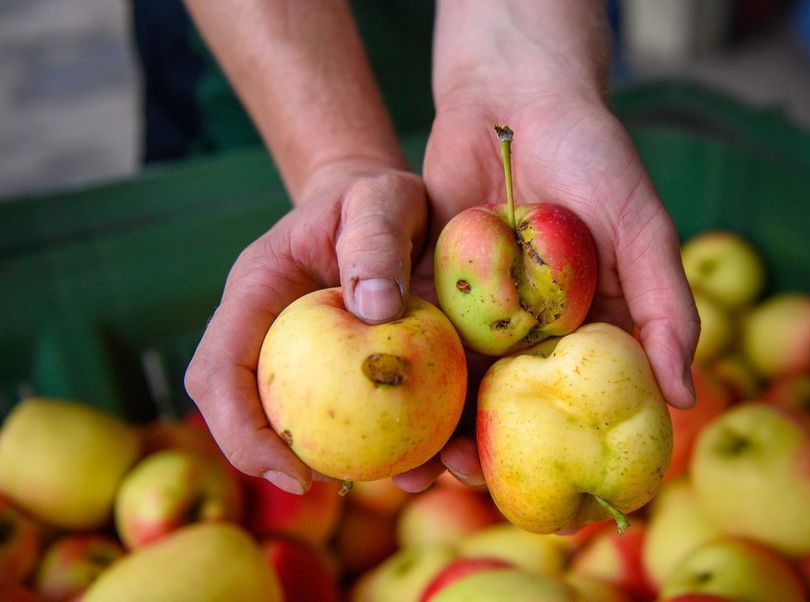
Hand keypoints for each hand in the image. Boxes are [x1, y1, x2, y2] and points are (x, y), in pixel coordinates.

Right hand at [184, 161, 426, 494]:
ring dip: (350, 461)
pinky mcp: (347, 371)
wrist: (385, 204)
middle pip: (249, 413)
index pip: (219, 370)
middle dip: (275, 460)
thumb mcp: (380, 198)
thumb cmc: (374, 196)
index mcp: (256, 297)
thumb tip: (375, 310)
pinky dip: (396, 440)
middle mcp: (271, 337)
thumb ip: (375, 241)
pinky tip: (439, 453)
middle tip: (326, 486)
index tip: (290, 468)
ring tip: (405, 477)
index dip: (237, 429)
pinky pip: (362, 416)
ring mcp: (306, 360)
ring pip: (306, 423)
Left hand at [403, 89, 699, 490]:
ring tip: (414, 457)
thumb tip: (685, 397)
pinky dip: (403, 363)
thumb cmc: (596, 156)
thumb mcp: (644, 228)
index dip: (569, 448)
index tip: (556, 494)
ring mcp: (481, 308)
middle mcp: (534, 327)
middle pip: (511, 400)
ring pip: (457, 376)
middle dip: (486, 443)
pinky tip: (384, 394)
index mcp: (590, 326)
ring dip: (435, 418)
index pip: (582, 402)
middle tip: (464, 475)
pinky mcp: (433, 281)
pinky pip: (418, 330)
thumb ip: (667, 307)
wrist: (518, 92)